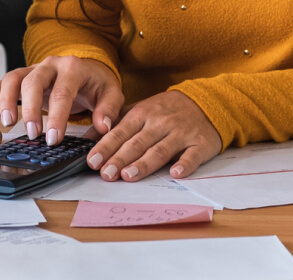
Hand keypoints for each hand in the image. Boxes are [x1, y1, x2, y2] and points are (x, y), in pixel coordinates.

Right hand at [0, 55, 122, 144]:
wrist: (87, 70)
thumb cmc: (96, 83)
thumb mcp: (111, 94)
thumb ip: (109, 109)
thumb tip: (103, 126)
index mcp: (73, 67)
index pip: (62, 91)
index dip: (57, 116)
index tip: (53, 138)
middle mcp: (50, 65)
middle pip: (32, 82)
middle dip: (30, 110)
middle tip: (33, 134)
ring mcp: (33, 69)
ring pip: (12, 78)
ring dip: (6, 101)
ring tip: (7, 124)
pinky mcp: (21, 77)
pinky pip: (0, 83)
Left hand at [87, 91, 222, 181]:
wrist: (206, 102)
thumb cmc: (166, 110)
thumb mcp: (140, 110)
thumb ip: (115, 123)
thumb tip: (86, 138)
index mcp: (143, 114)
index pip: (120, 132)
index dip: (106, 147)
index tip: (92, 160)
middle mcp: (161, 123)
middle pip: (137, 143)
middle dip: (120, 159)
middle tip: (106, 174)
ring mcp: (181, 133)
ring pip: (160, 150)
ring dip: (144, 164)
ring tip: (128, 176)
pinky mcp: (201, 143)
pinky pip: (192, 155)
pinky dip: (185, 164)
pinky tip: (175, 173)